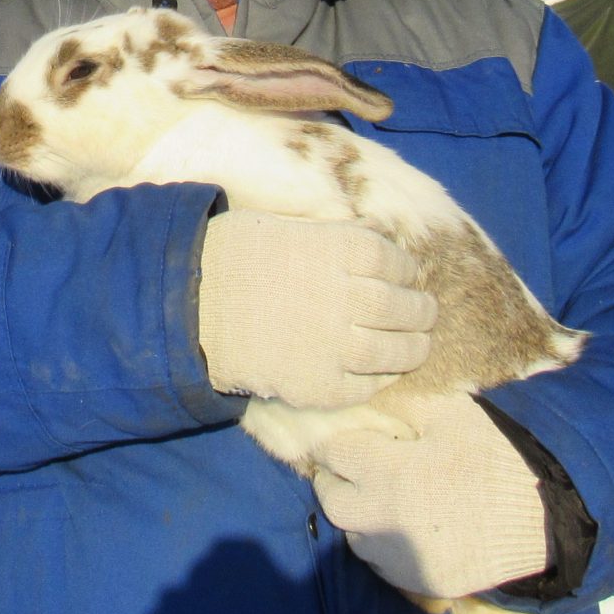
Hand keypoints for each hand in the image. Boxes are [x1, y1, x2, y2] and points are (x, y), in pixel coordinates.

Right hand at [195, 212, 437, 406]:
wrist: (188, 308)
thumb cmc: (230, 258)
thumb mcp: (286, 228)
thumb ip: (333, 238)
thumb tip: (374, 241)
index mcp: (344, 249)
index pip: (398, 263)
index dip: (408, 272)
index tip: (407, 278)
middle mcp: (351, 294)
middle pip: (408, 308)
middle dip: (422, 312)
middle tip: (425, 314)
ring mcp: (340, 343)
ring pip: (399, 351)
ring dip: (414, 349)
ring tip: (416, 347)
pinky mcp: (324, 385)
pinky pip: (369, 385)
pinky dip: (381, 379)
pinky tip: (380, 373)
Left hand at [313, 393, 549, 598]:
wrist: (544, 517)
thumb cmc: (496, 456)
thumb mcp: (450, 414)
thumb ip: (402, 405)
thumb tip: (368, 399)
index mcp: (388, 473)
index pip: (334, 453)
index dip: (337, 441)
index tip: (345, 437)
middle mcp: (384, 520)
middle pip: (332, 500)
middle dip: (336, 480)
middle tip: (353, 468)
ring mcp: (400, 557)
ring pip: (354, 536)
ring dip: (359, 516)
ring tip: (381, 498)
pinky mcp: (420, 582)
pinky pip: (383, 565)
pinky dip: (384, 546)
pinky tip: (405, 527)